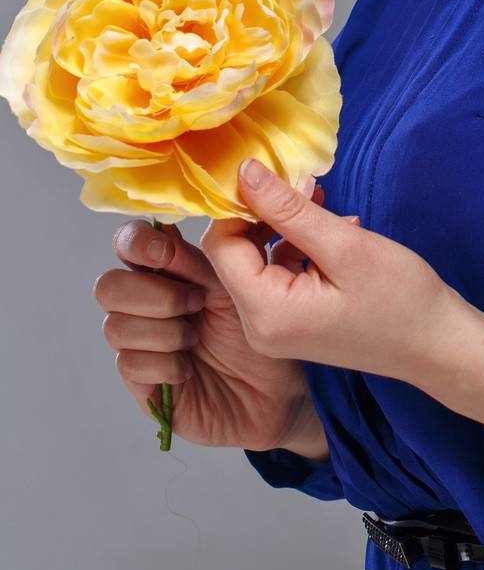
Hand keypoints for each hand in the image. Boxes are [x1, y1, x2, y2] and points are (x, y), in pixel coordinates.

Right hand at [95, 177, 330, 452]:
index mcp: (183, 271)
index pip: (136, 244)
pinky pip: (128, 366)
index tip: (170, 252)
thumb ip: (264, 228)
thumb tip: (258, 172)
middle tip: (194, 302)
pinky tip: (191, 368)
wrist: (287, 396)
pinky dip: (162, 363)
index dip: (143, 244)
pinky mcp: (149, 386)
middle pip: (109, 283)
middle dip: (149, 290)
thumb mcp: (277, 276)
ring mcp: (149, 347)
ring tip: (198, 335)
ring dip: (161, 328)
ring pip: (114, 324)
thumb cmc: (280, 332)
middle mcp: (157, 305)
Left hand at [199, 159, 453, 383]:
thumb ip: (287, 209)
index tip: (272, 176)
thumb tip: (243, 171)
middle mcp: (259, 328)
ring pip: (260, 261)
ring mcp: (275, 331)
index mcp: (265, 312)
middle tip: (307, 187)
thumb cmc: (398, 296)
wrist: (437, 345)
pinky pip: (280, 276)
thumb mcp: (343, 244)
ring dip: (287, 228)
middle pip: (236, 255)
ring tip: (326, 205)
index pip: (220, 246)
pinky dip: (300, 249)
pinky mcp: (293, 325)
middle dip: (266, 214)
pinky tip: (336, 232)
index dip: (238, 205)